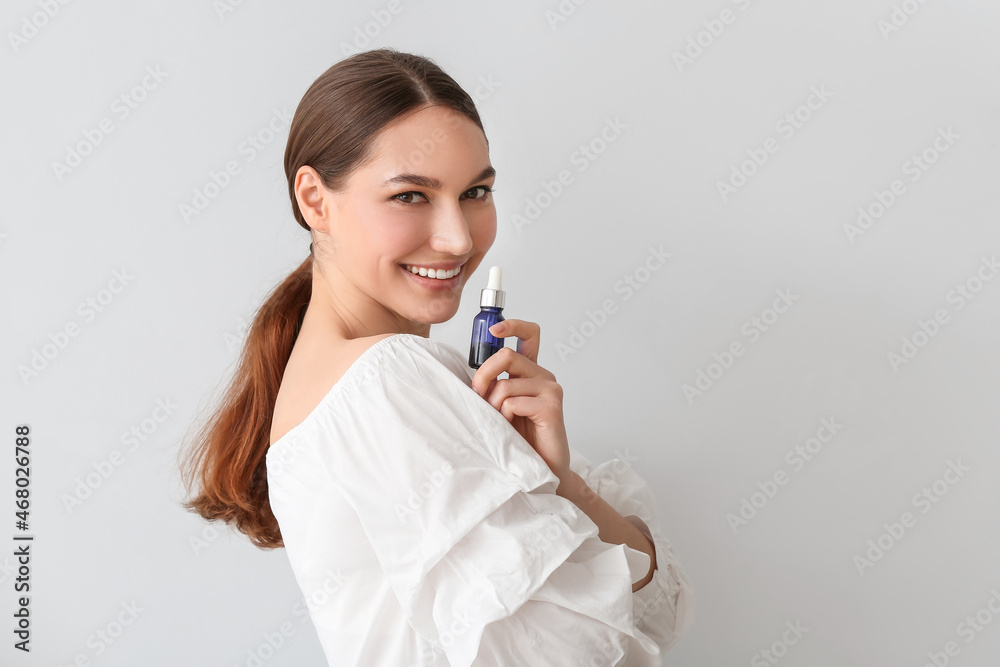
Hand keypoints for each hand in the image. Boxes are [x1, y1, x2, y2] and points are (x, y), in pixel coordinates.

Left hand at [470, 319, 570, 483]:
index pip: (529, 334)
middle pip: (506, 355)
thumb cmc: (520, 440)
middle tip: (477, 397)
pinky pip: (513, 402)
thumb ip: (494, 386)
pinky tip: (513, 430)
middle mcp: (543, 376)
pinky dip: (504, 418)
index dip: (512, 325)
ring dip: (492, 407)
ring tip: (500, 423)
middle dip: (483, 376)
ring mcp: (550, 389)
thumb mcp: (501, 407)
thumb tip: (473, 375)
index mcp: (531, 372)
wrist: (542, 469)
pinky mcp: (551, 406)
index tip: (494, 331)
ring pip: (505, 384)